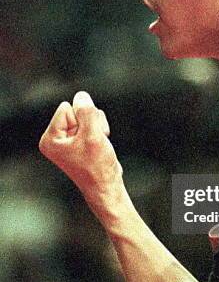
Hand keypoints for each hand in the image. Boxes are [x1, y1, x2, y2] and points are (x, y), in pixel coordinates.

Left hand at [39, 91, 122, 206]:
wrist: (107, 185)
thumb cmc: (97, 165)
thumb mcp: (92, 135)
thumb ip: (86, 112)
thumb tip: (81, 95)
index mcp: (49, 138)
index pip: (66, 108)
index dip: (82, 121)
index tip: (87, 140)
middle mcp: (55, 138)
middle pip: (76, 110)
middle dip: (91, 123)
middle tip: (94, 144)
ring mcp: (67, 138)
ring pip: (86, 115)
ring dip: (97, 127)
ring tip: (98, 145)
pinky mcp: (79, 139)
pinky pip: (91, 121)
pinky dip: (99, 131)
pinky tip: (100, 145)